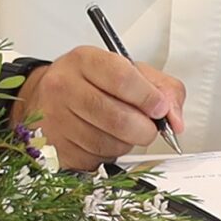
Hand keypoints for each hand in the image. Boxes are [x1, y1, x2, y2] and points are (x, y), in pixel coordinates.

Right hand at [12, 47, 186, 169]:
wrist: (45, 98)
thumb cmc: (91, 83)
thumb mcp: (127, 71)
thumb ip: (162, 88)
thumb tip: (175, 120)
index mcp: (84, 60)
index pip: (123, 79)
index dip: (149, 98)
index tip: (160, 108)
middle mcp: (64, 86)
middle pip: (119, 118)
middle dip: (144, 129)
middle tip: (147, 125)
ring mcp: (56, 118)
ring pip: (110, 143)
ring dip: (126, 142)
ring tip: (120, 129)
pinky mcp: (55, 147)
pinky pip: (96, 159)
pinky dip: (108, 154)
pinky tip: (101, 138)